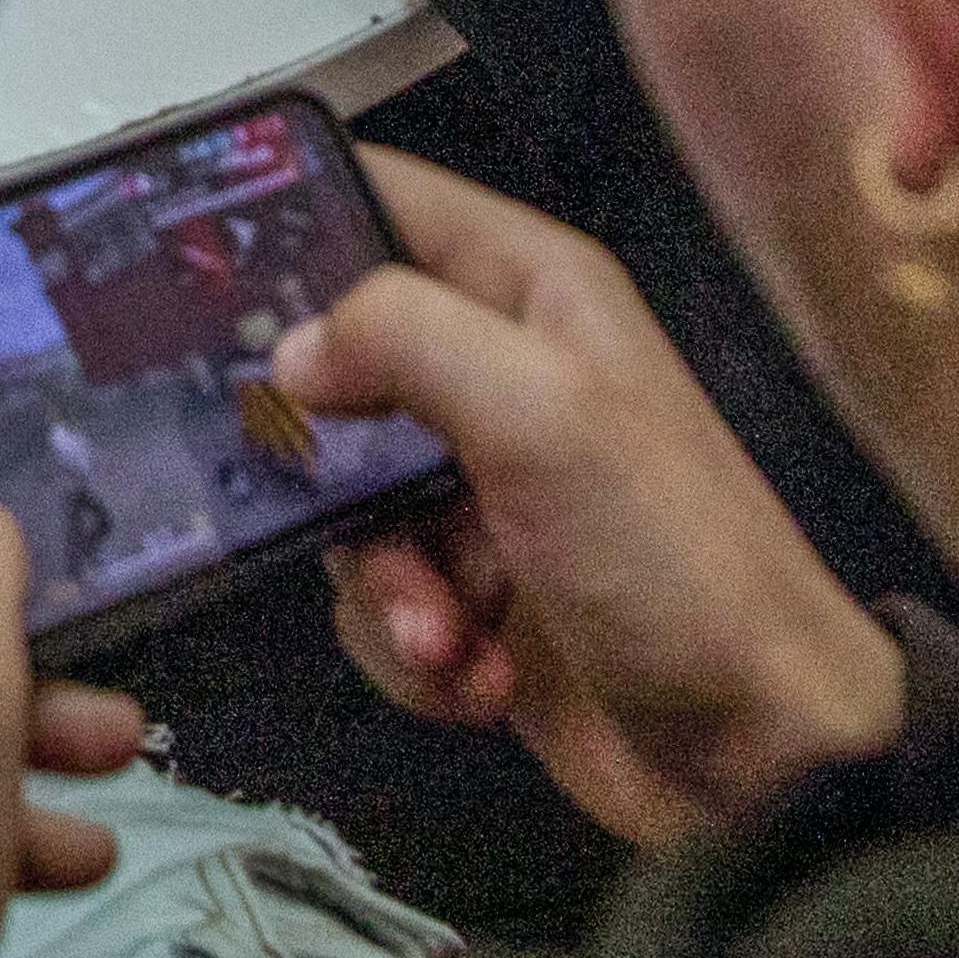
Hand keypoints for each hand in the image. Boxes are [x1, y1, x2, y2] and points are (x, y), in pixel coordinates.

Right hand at [280, 151, 910, 849]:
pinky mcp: (473, 594)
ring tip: (449, 631)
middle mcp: (501, 376)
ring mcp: (482, 490)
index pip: (381, 200)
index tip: (198, 282)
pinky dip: (412, 648)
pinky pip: (377, 601)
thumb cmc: (677, 565)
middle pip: (332, 371)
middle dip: (320, 464)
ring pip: (343, 507)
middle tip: (329, 505)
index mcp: (530, 294)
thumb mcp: (542, 417)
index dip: (289, 223)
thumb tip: (291, 351)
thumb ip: (403, 339)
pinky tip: (476, 673)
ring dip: (382, 586)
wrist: (761, 756)